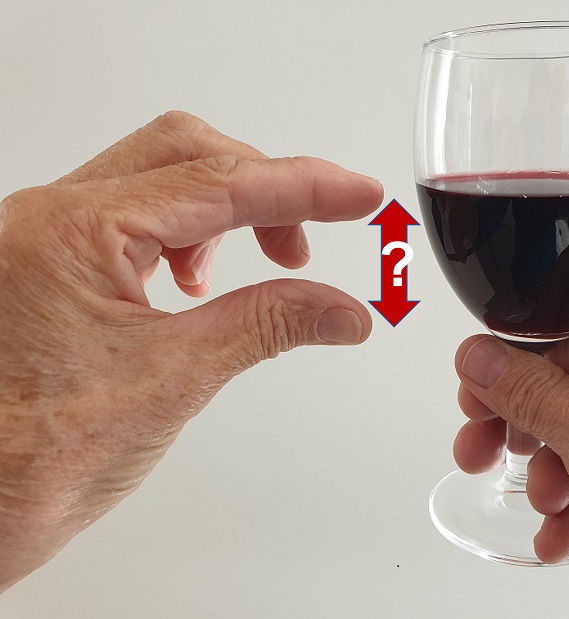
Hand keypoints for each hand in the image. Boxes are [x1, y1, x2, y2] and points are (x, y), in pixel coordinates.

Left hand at [0, 111, 382, 591]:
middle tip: (314, 233)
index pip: (218, 183)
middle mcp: (51, 221)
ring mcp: (49, 240)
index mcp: (71, 234)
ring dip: (227, 210)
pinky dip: (191, 234)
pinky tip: (202, 279)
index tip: (357, 194)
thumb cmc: (29, 461)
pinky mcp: (56, 265)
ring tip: (262, 263)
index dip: (302, 186)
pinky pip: (136, 217)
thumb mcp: (172, 382)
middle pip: (186, 153)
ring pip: (161, 179)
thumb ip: (266, 326)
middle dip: (263, 187)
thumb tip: (341, 309)